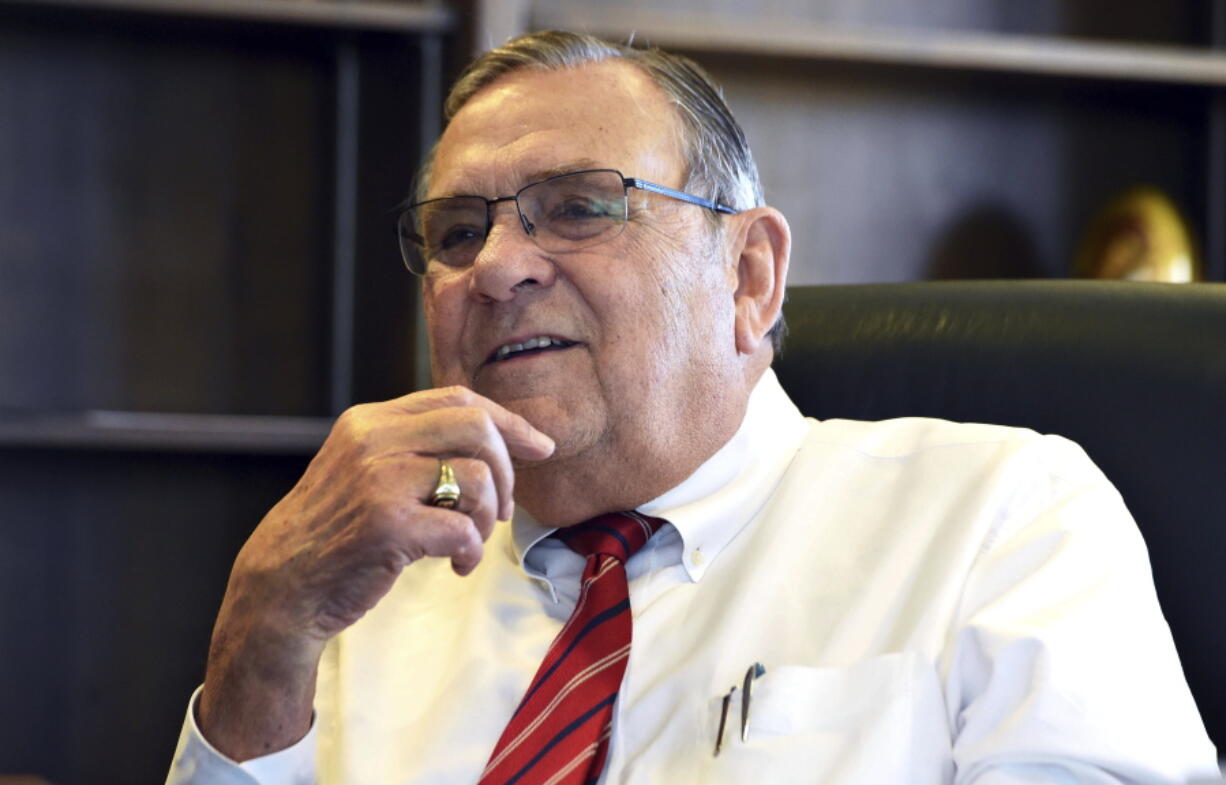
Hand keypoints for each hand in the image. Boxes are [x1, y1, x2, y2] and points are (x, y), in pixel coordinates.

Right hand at [197, 386, 553, 759]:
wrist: (283, 585)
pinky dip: (472, 552)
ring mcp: (379, 480)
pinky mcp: (388, 525)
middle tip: (504, 509)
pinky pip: (464, 528)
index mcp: (371, 420)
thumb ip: (414, 446)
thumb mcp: (363, 468)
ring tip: (472, 541)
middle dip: (507, 469)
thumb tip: (497, 440)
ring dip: (489, 517)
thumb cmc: (336, 531)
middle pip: (476, 427)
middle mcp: (374, 440)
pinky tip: (457, 566)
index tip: (539, 447)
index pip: (458, 399)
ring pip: (476, 477)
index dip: (508, 422)